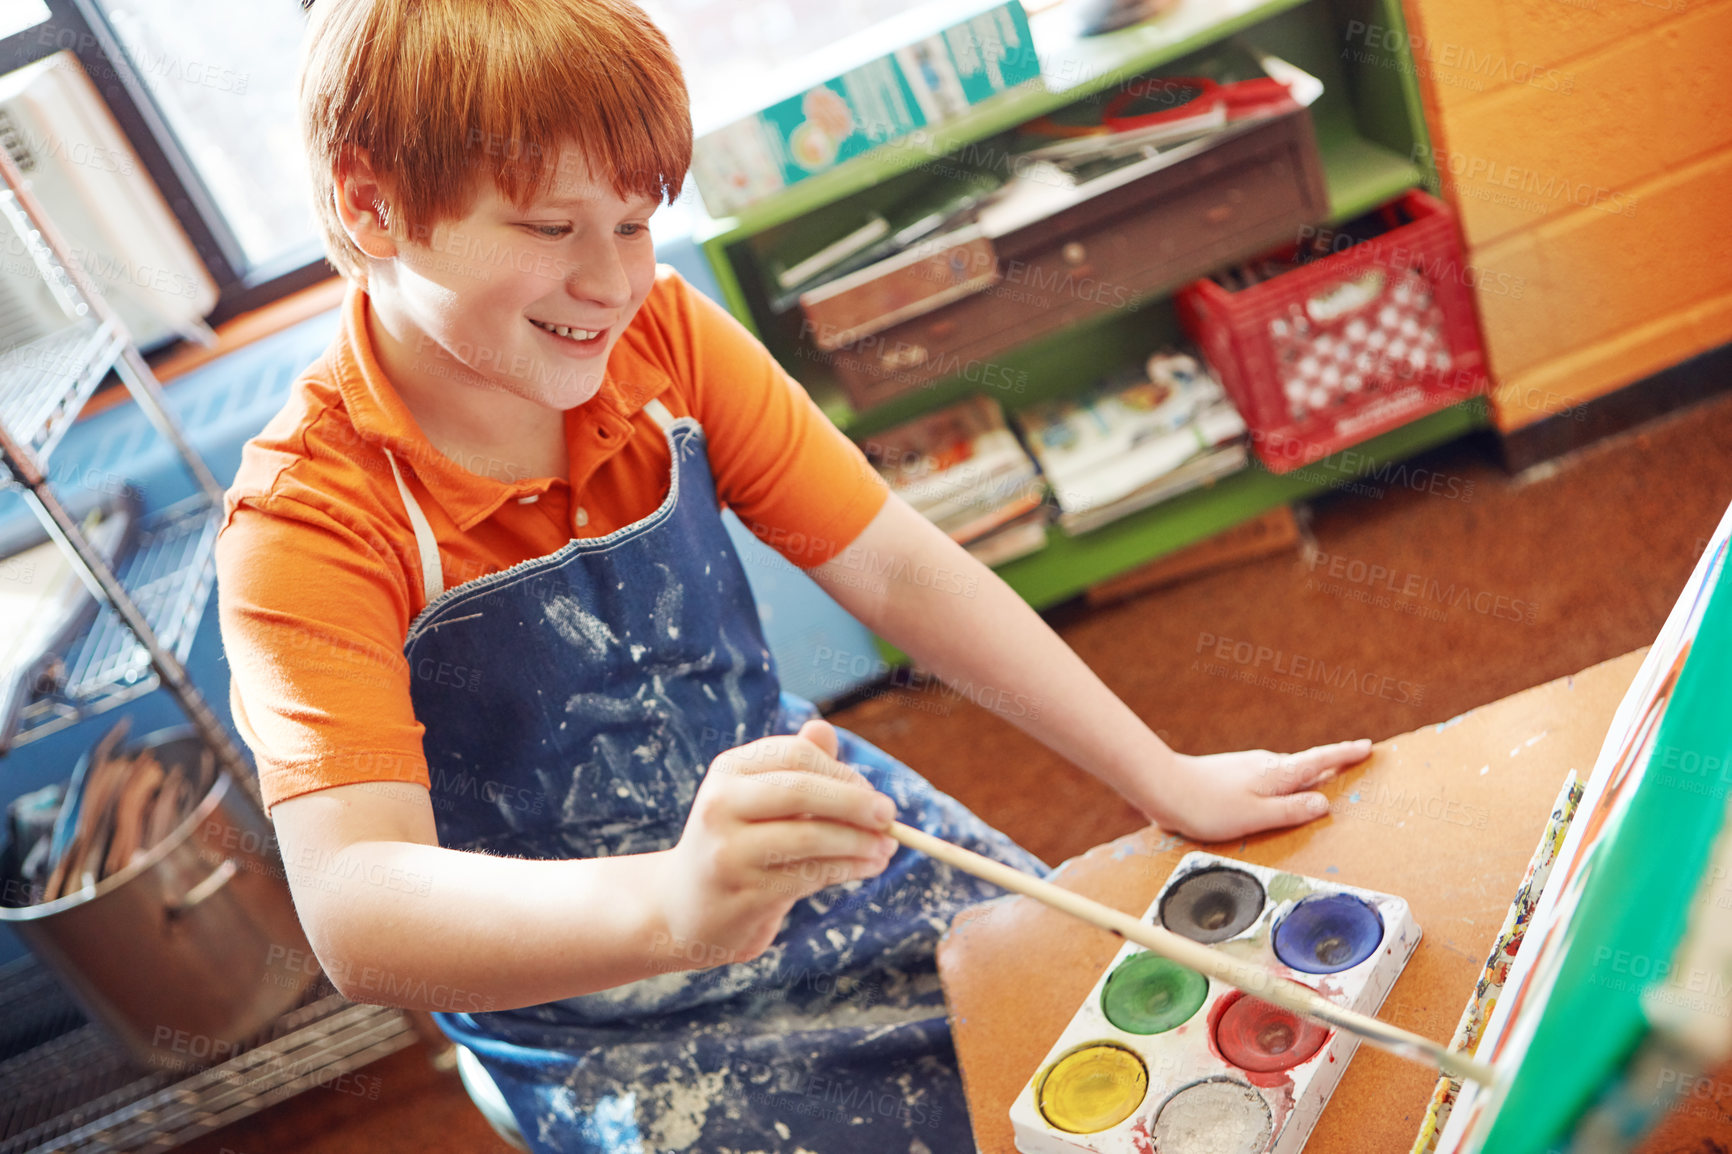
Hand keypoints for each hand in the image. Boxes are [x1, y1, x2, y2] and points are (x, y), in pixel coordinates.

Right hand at [651, 721, 896, 970]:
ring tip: (887, 848)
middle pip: (801, 790)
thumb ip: (793, 768)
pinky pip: (810, 875)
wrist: (685, 908)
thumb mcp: (758, 799)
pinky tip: (868, 867)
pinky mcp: (743, 892)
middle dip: (855, 802)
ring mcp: (728, 850)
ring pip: (810, 837)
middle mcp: (720, 804)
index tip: (870, 793)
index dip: (841, 772)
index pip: (796, 755)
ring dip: (859, 842)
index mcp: (728, 770)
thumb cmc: (737, 843)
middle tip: (890, 815)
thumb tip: (826, 730)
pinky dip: (848, 869)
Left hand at [1136, 740, 1372, 842]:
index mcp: (1276, 774)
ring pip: (1285, 773)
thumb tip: (1324, 804)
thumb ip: (1290, 811)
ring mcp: (1248, 768)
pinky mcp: (1233, 776)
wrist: (1163, 787)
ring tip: (1325, 780)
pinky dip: (1283, 784)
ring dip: (1306, 775)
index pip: (1319, 761)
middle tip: (1356, 761)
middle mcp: (1265, 765)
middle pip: (1306, 765)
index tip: (1368, 746)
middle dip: (1331, 764)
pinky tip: (1278, 795)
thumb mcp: (1255, 816)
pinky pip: (1268, 780)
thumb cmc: (1208, 806)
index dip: (1344, 754)